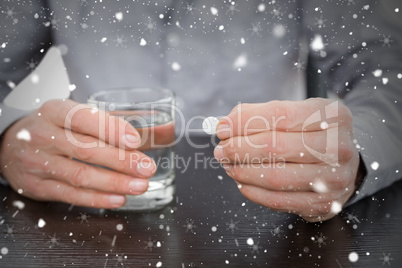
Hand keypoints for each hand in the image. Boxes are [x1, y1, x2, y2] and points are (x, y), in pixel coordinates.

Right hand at [0, 99, 155, 207]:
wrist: (12, 144)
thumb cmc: (56, 127)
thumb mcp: (78, 116)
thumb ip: (117, 123)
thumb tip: (163, 130)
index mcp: (55, 111)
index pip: (85, 118)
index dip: (112, 130)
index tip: (137, 140)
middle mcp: (44, 135)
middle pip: (86, 150)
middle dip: (121, 161)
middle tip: (148, 168)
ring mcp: (38, 162)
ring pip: (80, 176)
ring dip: (114, 183)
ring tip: (140, 185)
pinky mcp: (38, 186)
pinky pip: (71, 195)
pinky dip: (97, 199)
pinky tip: (119, 198)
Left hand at [214, 98, 359, 221]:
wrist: (347, 162)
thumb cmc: (316, 134)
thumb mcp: (299, 113)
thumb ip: (263, 115)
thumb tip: (226, 124)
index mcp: (332, 115)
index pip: (280, 114)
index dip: (244, 121)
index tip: (223, 127)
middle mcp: (338, 147)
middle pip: (275, 146)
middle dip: (238, 148)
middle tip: (222, 148)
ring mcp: (334, 179)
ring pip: (275, 176)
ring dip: (242, 171)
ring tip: (229, 164)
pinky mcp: (323, 203)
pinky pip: (279, 200)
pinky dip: (253, 192)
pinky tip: (242, 181)